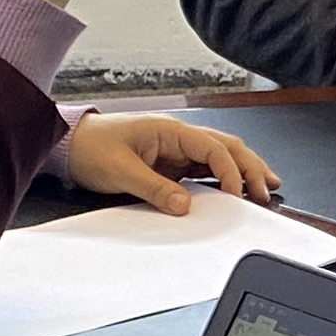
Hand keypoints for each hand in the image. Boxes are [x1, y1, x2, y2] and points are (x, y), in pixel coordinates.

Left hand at [68, 112, 278, 212]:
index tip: (237, 195)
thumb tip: (184, 205)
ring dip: (244, 170)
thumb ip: (154, 188)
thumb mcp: (121, 171)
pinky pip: (205, 168)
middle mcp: (178, 136)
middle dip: (251, 168)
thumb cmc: (90, 148)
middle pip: (227, 148)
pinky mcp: (171, 162)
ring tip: (265, 186)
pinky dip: (225, 177)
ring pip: (221, 156)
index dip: (231, 171)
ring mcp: (176, 149)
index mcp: (170, 130)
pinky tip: (237, 188)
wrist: (68, 144)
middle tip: (267, 190)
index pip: (213, 148)